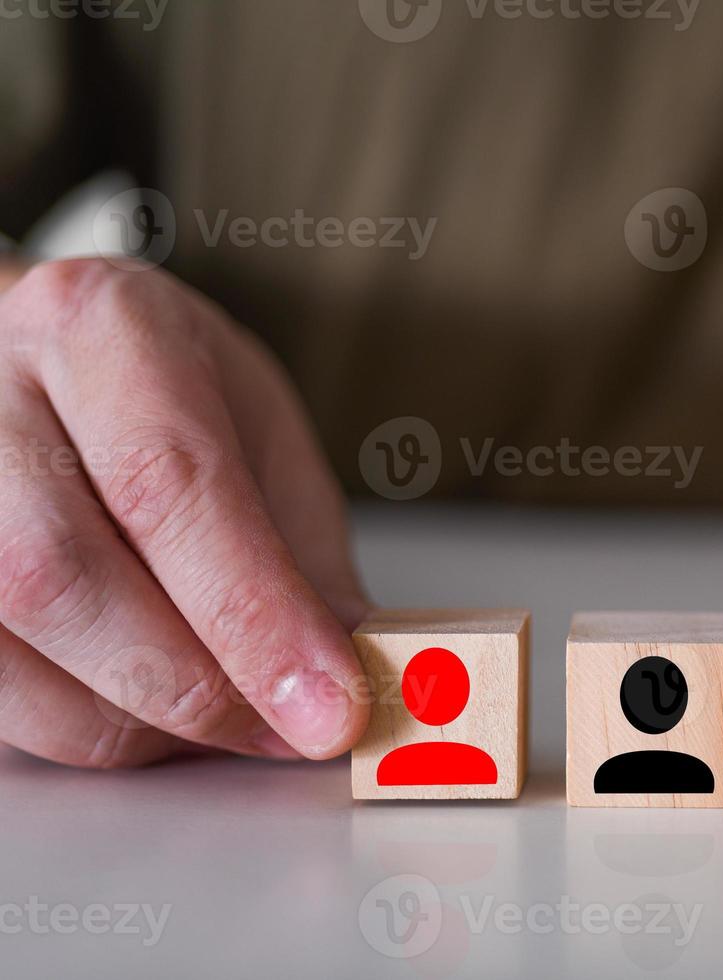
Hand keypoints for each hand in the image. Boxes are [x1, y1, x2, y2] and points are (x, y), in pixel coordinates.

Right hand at [0, 258, 369, 766]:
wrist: (33, 363)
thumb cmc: (157, 393)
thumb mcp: (258, 431)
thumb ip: (302, 552)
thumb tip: (350, 672)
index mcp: (98, 326)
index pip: (168, 484)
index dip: (254, 616)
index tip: (330, 704)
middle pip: (60, 575)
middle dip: (195, 687)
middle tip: (286, 729)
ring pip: (9, 657)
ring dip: (135, 724)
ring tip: (222, 716)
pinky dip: (78, 726)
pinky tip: (142, 707)